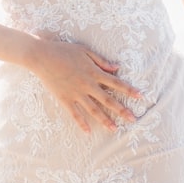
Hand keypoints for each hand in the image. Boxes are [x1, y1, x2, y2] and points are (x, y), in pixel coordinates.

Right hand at [26, 36, 141, 132]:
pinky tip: (88, 131)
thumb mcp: (85, 51)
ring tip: (114, 129)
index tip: (141, 96)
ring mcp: (76, 93)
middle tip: (133, 119)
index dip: (129, 90)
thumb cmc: (64, 50)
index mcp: (94, 72)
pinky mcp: (64, 99)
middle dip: (122, 110)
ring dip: (105, 120)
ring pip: (93, 109)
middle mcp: (87, 85)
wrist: (42, 56)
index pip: (116, 83)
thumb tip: (116, 68)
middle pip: (108, 100)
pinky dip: (81, 123)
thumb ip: (101, 61)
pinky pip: (75, 113)